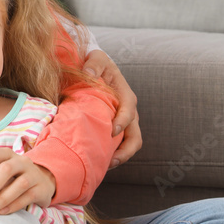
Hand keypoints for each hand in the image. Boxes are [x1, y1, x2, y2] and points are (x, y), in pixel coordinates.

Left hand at [0, 147, 55, 214]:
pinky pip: (28, 196)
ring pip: (19, 184)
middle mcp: (21, 161)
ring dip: (0, 199)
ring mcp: (33, 174)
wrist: (40, 181)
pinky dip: (13, 205)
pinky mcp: (41, 188)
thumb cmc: (8, 175)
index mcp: (5, 153)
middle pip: (5, 170)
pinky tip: (1, 212)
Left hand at [83, 49, 141, 167]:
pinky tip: (98, 161)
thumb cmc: (96, 63)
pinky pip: (117, 145)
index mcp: (126, 96)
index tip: (112, 131)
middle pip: (135, 137)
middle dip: (125, 151)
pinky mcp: (114, 128)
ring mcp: (123, 122)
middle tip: (110, 161)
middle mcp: (129, 112)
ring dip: (120, 157)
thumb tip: (88, 73)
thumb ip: (94, 64)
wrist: (92, 68)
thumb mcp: (96, 58)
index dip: (123, 123)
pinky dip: (111, 154)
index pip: (129, 113)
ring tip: (105, 166)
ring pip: (129, 145)